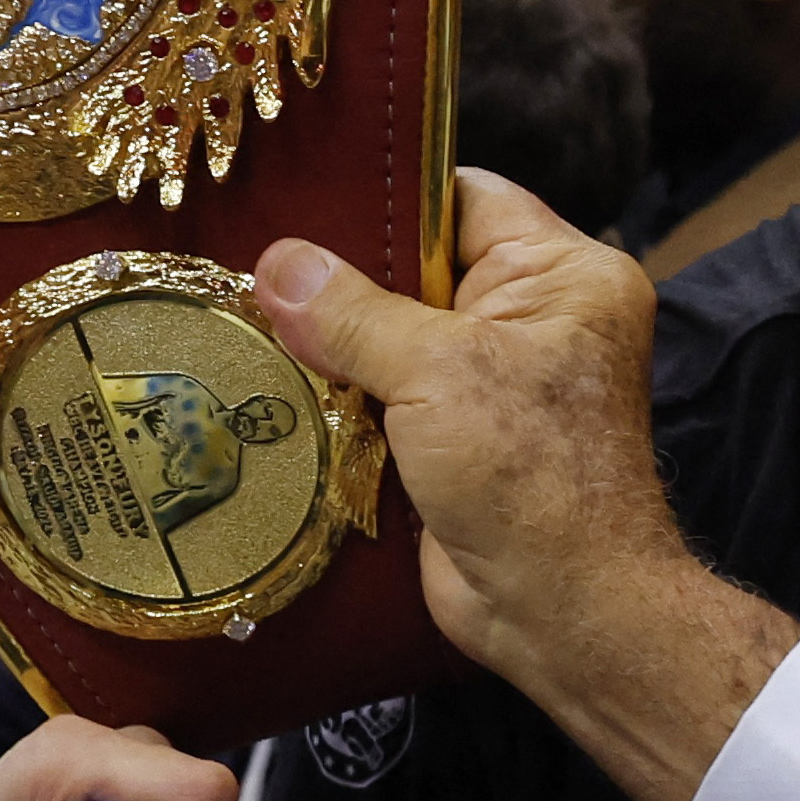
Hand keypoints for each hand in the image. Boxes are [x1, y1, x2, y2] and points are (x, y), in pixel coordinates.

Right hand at [254, 174, 799, 800]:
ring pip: (391, 334)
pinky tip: (262, 377)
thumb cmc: (528, 475)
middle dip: (339, 271)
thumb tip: (274, 262)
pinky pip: (383, 394)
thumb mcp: (439, 372)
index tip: (295, 190)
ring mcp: (493, 381)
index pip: (465, 198)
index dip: (386, 193)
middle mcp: (535, 318)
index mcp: (564, 274)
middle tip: (242, 253)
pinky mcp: (455, 439)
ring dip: (328, 340)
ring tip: (235, 311)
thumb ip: (353, 312)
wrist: (560, 611)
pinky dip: (334, 394)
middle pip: (418, 266)